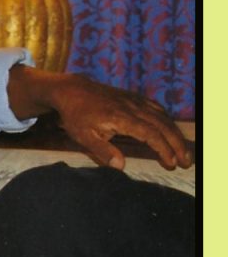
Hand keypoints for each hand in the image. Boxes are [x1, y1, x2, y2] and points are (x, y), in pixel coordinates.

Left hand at [7, 65, 190, 170]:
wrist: (71, 90)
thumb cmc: (76, 115)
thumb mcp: (83, 136)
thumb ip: (102, 151)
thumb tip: (121, 166)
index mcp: (121, 117)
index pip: (151, 134)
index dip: (164, 149)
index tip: (171, 163)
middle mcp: (132, 107)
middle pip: (163, 126)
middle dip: (177, 145)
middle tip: (186, 162)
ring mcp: (134, 100)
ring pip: (163, 117)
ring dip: (175, 134)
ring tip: (182, 152)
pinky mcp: (134, 98)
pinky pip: (157, 108)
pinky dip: (167, 121)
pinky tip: (170, 131)